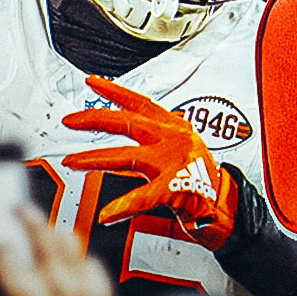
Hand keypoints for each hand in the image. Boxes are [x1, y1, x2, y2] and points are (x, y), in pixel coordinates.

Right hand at [0, 206, 123, 295]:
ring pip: (69, 242)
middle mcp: (56, 285)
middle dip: (27, 216)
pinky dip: (82, 259)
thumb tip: (10, 288)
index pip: (7, 256)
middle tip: (19, 207)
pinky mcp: (104, 293)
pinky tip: (77, 262)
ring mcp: (83, 286)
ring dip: (56, 232)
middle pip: (41, 235)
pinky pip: (92, 264)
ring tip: (49, 227)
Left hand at [61, 75, 236, 249]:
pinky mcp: (175, 189)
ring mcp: (174, 163)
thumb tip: (121, 139)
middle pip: (128, 122)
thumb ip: (151, 145)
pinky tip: (107, 213)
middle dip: (95, 119)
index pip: (141, 103)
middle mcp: (174, 140)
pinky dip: (122, 206)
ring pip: (127, 156)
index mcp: (176, 129)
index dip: (115, 91)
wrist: (226, 208)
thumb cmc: (201, 182)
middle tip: (70, 120)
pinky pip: (142, 197)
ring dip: (95, 159)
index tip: (93, 82)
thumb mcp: (178, 153)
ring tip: (73, 161)